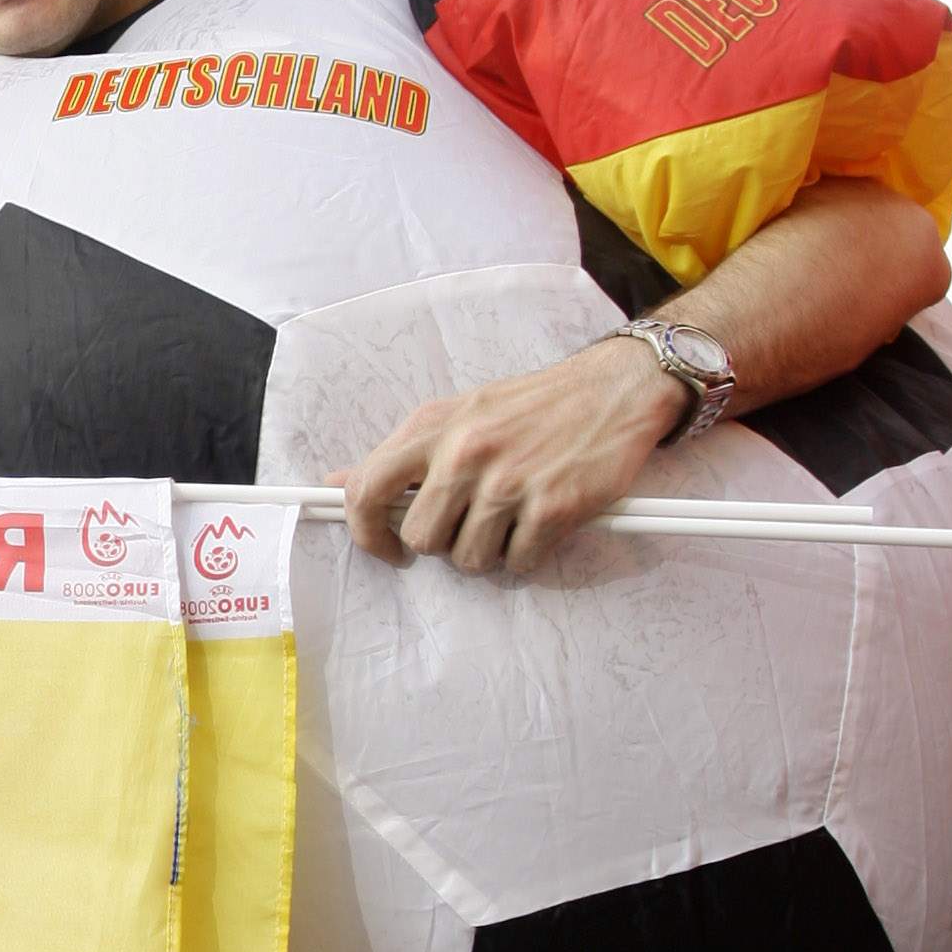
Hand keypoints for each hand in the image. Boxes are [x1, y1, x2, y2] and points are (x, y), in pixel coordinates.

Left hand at [334, 335, 687, 573]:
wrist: (614, 388)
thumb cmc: (532, 407)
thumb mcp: (458, 414)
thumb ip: (403, 454)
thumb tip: (337, 484)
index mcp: (433, 426)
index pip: (366, 489)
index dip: (365, 532)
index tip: (385, 548)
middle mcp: (465, 453)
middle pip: (421, 538)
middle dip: (442, 543)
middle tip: (470, 524)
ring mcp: (509, 481)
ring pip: (468, 559)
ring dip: (487, 552)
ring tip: (509, 520)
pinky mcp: (552, 507)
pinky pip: (517, 563)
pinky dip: (527, 555)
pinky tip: (539, 524)